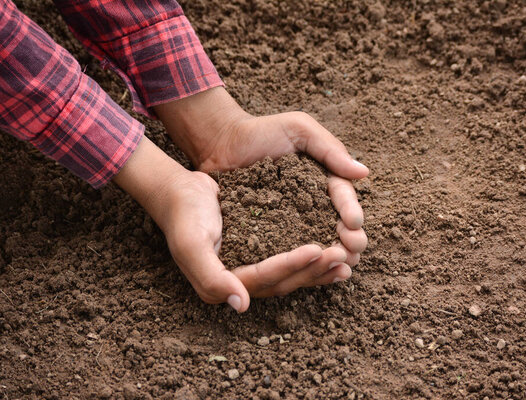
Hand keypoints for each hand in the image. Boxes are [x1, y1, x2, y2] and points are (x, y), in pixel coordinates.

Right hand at [114, 137, 352, 311]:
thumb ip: (212, 277)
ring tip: (344, 259)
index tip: (317, 249)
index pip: (264, 277)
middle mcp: (239, 282)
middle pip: (283, 282)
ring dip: (317, 269)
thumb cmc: (184, 215)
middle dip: (313, 270)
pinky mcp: (259, 251)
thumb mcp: (192, 245)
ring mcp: (251, 267)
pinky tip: (329, 250)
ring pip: (290, 274)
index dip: (291, 265)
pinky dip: (309, 258)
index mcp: (223, 285)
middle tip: (341, 255)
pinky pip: (288, 259)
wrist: (180, 192)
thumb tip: (242, 306)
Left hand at [154, 87, 368, 265]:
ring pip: (316, 240)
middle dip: (349, 239)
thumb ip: (329, 149)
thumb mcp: (298, 129)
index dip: (350, 211)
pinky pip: (285, 247)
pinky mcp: (268, 231)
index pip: (342, 197)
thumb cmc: (261, 131)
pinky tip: (306, 272)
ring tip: (341, 266)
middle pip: (336, 224)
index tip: (353, 224)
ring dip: (331, 255)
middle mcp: (311, 202)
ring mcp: (290, 219)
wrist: (220, 143)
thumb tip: (364, 172)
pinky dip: (298, 261)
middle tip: (353, 250)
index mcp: (323, 179)